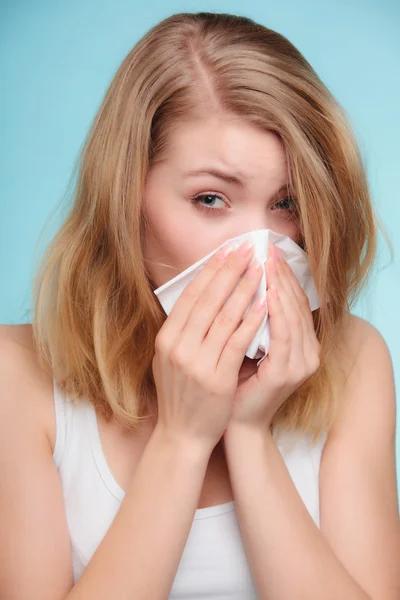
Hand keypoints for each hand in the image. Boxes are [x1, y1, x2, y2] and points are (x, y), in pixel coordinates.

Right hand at [152, 239, 266, 453]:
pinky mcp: (218, 378)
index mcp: (166, 338)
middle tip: (247, 248)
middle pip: (208, 300)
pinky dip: (252, 320)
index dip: (210, 270)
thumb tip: (200, 294)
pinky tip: (265, 302)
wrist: (182, 435)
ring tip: (260, 267)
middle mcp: (178, 347)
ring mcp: (197, 363)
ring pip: (225, 316)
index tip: (226, 250)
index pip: (191, 296)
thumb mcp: (169, 358)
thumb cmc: (180, 394)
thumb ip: (181, 330)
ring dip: (245, 288)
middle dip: (230, 270)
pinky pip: (238, 341)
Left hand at [226, 244, 320, 432]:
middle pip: (296, 304)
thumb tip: (243, 281)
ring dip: (280, 287)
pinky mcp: (287, 372)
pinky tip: (268, 294)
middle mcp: (307, 352)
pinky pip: (284, 335)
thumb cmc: (237, 381)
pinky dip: (277, 313)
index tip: (268, 252)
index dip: (283, 276)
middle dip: (281, 275)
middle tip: (268, 250)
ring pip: (293, 315)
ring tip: (267, 263)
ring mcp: (300, 363)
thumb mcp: (248, 345)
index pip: (293, 302)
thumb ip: (254, 319)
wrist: (235, 422)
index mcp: (299, 345)